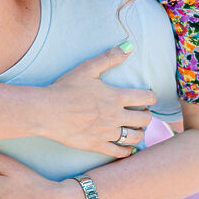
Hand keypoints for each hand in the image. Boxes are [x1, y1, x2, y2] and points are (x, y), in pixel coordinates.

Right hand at [36, 44, 154, 157]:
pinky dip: (127, 151)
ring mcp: (107, 133)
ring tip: (136, 130)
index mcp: (116, 97)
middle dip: (146, 116)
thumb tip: (128, 46)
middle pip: (144, 119)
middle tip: (141, 113)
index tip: (148, 97)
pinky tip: (127, 148)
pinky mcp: (96, 145)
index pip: (146, 98)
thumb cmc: (65, 88)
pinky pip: (119, 152)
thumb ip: (109, 58)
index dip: (151, 97)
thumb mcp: (87, 68)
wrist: (47, 111)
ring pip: (135, 137)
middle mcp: (115, 116)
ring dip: (140, 133)